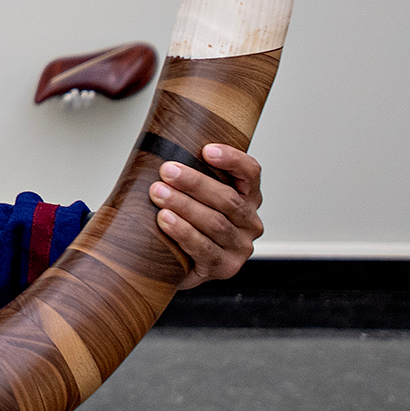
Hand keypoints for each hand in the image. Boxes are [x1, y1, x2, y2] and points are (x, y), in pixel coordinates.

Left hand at [150, 144, 263, 288]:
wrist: (175, 262)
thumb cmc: (184, 219)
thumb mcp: (193, 193)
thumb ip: (189, 172)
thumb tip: (160, 143)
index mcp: (248, 197)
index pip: (250, 172)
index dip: (232, 160)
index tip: (206, 150)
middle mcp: (249, 222)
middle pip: (228, 198)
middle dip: (195, 183)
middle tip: (166, 171)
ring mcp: (240, 247)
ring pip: (215, 223)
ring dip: (184, 205)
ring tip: (158, 194)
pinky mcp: (225, 267)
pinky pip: (204, 248)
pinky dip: (183, 232)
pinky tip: (165, 220)